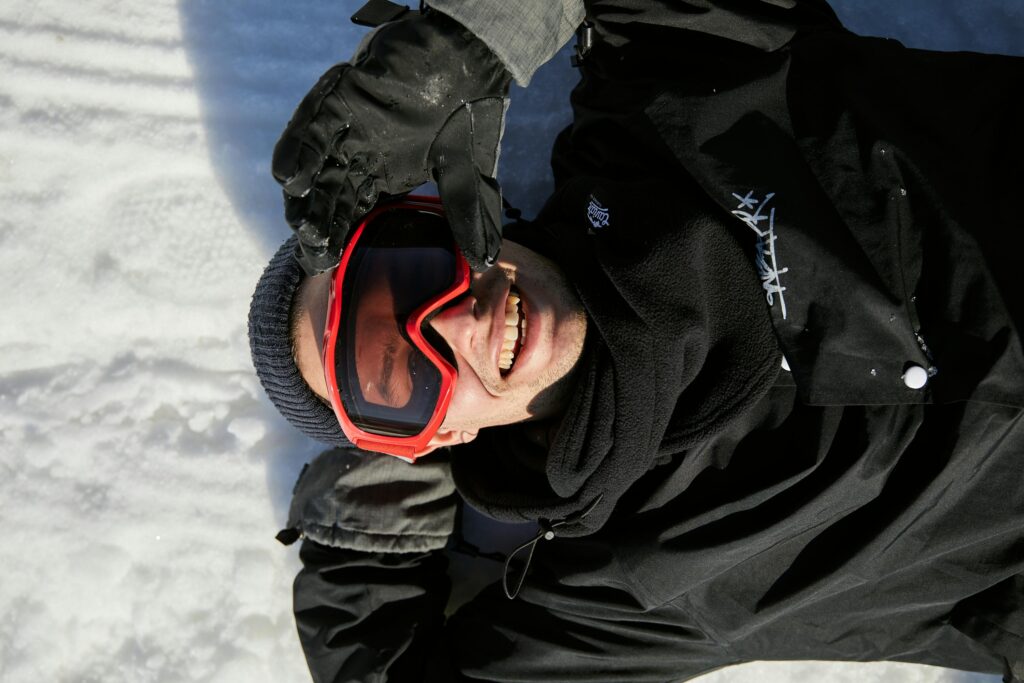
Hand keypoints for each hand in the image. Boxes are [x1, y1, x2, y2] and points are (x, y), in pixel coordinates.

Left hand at [272, 10, 511, 273]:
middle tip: (309, 253)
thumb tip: (485, 259)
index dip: (339, 237)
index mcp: (385, 173)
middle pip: (329, 195)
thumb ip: (468, 214)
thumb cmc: (468, 111)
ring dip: (303, 195)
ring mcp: (349, 127)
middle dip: (316, 225)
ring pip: (316, 167)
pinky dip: (299, 151)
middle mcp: (362, 153)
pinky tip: (289, 177)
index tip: (327, 266)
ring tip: (297, 220)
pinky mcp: (342, 99)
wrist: (465, 55)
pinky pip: (313, 128)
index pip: (354, 211)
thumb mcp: (470, 171)